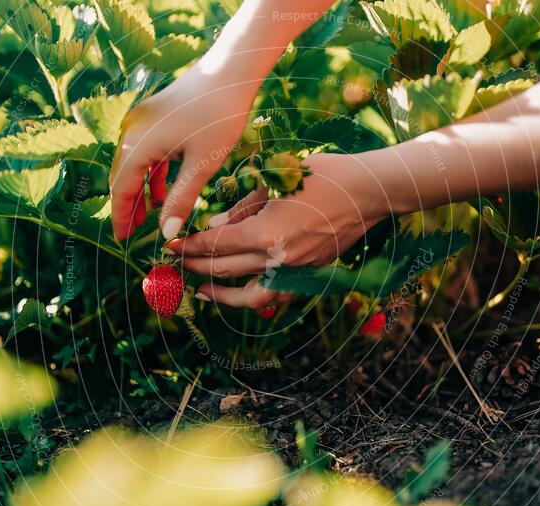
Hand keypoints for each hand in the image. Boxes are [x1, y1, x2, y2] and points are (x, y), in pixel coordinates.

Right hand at [109, 66, 257, 240]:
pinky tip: (162, 191)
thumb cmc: (219, 115)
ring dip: (140, 191)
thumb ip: (181, 200)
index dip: (121, 217)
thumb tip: (167, 233)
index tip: (123, 241)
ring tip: (149, 218)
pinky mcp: (155, 116)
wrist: (230, 70)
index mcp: (138, 144)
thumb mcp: (203, 163)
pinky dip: (151, 174)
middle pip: (122, 177)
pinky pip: (146, 152)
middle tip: (134, 235)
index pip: (121, 189)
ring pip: (134, 165)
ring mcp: (142, 121)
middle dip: (128, 207)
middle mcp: (132, 131)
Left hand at [165, 153, 396, 307]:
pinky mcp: (310, 274)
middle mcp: (278, 259)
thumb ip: (241, 208)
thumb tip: (214, 226)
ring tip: (202, 291)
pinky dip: (255, 296)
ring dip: (221, 296)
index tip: (169, 246)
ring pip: (250, 297)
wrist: (369, 191)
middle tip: (176, 264)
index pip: (215, 245)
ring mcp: (296, 271)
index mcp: (265, 233)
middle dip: (195, 267)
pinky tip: (242, 289)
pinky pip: (276, 294)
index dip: (188, 246)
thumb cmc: (323, 175)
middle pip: (224, 271)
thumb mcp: (275, 181)